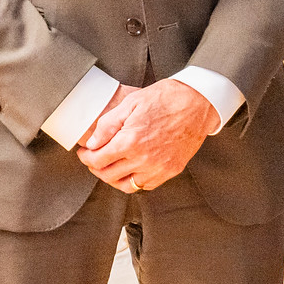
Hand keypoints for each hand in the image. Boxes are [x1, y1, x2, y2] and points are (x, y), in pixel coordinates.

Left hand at [77, 79, 215, 191]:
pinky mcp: (171, 171)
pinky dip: (133, 181)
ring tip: (109, 167)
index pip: (97, 159)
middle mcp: (144, 159)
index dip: (86, 157)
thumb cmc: (167, 98)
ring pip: (126, 185)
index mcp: (130, 141)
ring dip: (112, 178)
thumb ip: (107, 125)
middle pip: (108, 175)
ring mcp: (159, 168)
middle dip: (95, 167)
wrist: (199, 102)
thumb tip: (92, 143)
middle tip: (93, 158)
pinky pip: (145, 185)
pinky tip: (130, 170)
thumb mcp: (131, 102)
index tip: (85, 152)